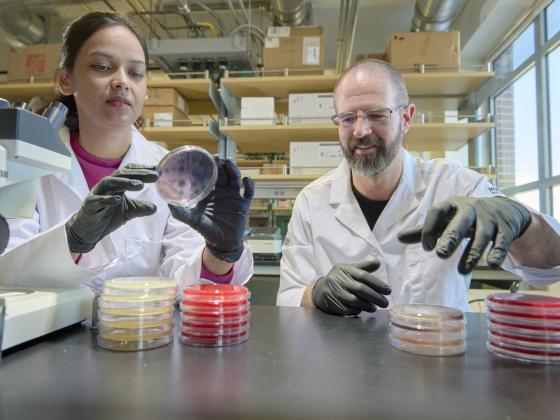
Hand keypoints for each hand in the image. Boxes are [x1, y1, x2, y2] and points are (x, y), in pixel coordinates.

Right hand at [65, 164, 158, 252]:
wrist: (88, 230)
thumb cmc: (107, 216)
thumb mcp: (129, 212)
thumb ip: (141, 208)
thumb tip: (155, 207)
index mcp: (116, 185)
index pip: (130, 172)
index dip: (143, 169)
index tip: (158, 170)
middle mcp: (107, 186)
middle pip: (122, 175)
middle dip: (139, 174)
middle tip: (154, 176)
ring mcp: (97, 194)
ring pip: (109, 183)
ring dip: (125, 182)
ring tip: (140, 185)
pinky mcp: (89, 205)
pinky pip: (97, 200)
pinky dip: (108, 199)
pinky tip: (118, 199)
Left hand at [169, 157, 253, 262]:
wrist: (221, 243)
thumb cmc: (206, 230)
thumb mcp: (192, 220)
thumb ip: (180, 212)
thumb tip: (167, 203)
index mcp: (209, 193)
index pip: (210, 176)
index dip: (209, 167)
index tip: (205, 159)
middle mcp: (222, 192)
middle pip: (223, 174)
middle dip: (221, 165)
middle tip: (217, 158)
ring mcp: (233, 197)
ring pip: (235, 179)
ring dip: (233, 170)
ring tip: (229, 163)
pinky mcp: (243, 204)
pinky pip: (249, 192)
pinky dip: (249, 185)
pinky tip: (245, 180)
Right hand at [311, 260, 390, 315]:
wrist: (320, 289)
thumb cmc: (339, 279)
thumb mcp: (349, 269)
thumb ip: (363, 267)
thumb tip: (378, 262)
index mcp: (345, 270)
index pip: (363, 276)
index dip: (377, 283)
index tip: (388, 290)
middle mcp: (339, 279)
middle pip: (361, 289)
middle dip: (375, 297)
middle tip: (385, 303)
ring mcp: (335, 292)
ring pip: (355, 300)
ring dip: (367, 305)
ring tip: (375, 307)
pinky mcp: (332, 303)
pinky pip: (348, 309)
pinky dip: (357, 310)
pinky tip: (363, 310)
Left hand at [398, 196, 531, 273]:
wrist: (504, 209)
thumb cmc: (465, 217)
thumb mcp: (446, 219)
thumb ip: (424, 230)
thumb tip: (398, 238)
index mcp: (452, 205)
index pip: (438, 212)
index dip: (430, 228)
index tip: (426, 247)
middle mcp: (471, 209)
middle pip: (461, 222)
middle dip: (451, 237)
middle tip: (441, 255)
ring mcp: (490, 218)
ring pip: (482, 235)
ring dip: (472, 253)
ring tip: (462, 271)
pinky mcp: (506, 229)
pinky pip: (502, 240)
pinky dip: (498, 251)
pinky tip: (491, 264)